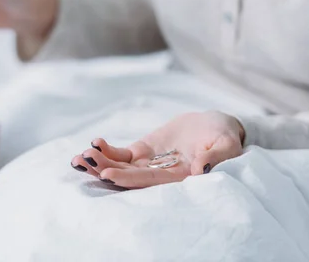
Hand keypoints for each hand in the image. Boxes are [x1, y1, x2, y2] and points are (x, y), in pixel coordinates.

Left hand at [71, 111, 244, 188]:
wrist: (215, 126)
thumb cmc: (225, 137)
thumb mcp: (227, 145)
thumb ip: (216, 157)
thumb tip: (201, 170)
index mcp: (180, 178)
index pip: (150, 182)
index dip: (128, 179)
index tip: (107, 175)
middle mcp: (160, 175)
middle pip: (128, 176)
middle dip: (104, 170)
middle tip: (84, 162)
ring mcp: (149, 163)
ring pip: (120, 166)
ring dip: (99, 163)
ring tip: (80, 157)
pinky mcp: (142, 151)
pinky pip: (121, 154)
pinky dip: (106, 150)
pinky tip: (94, 143)